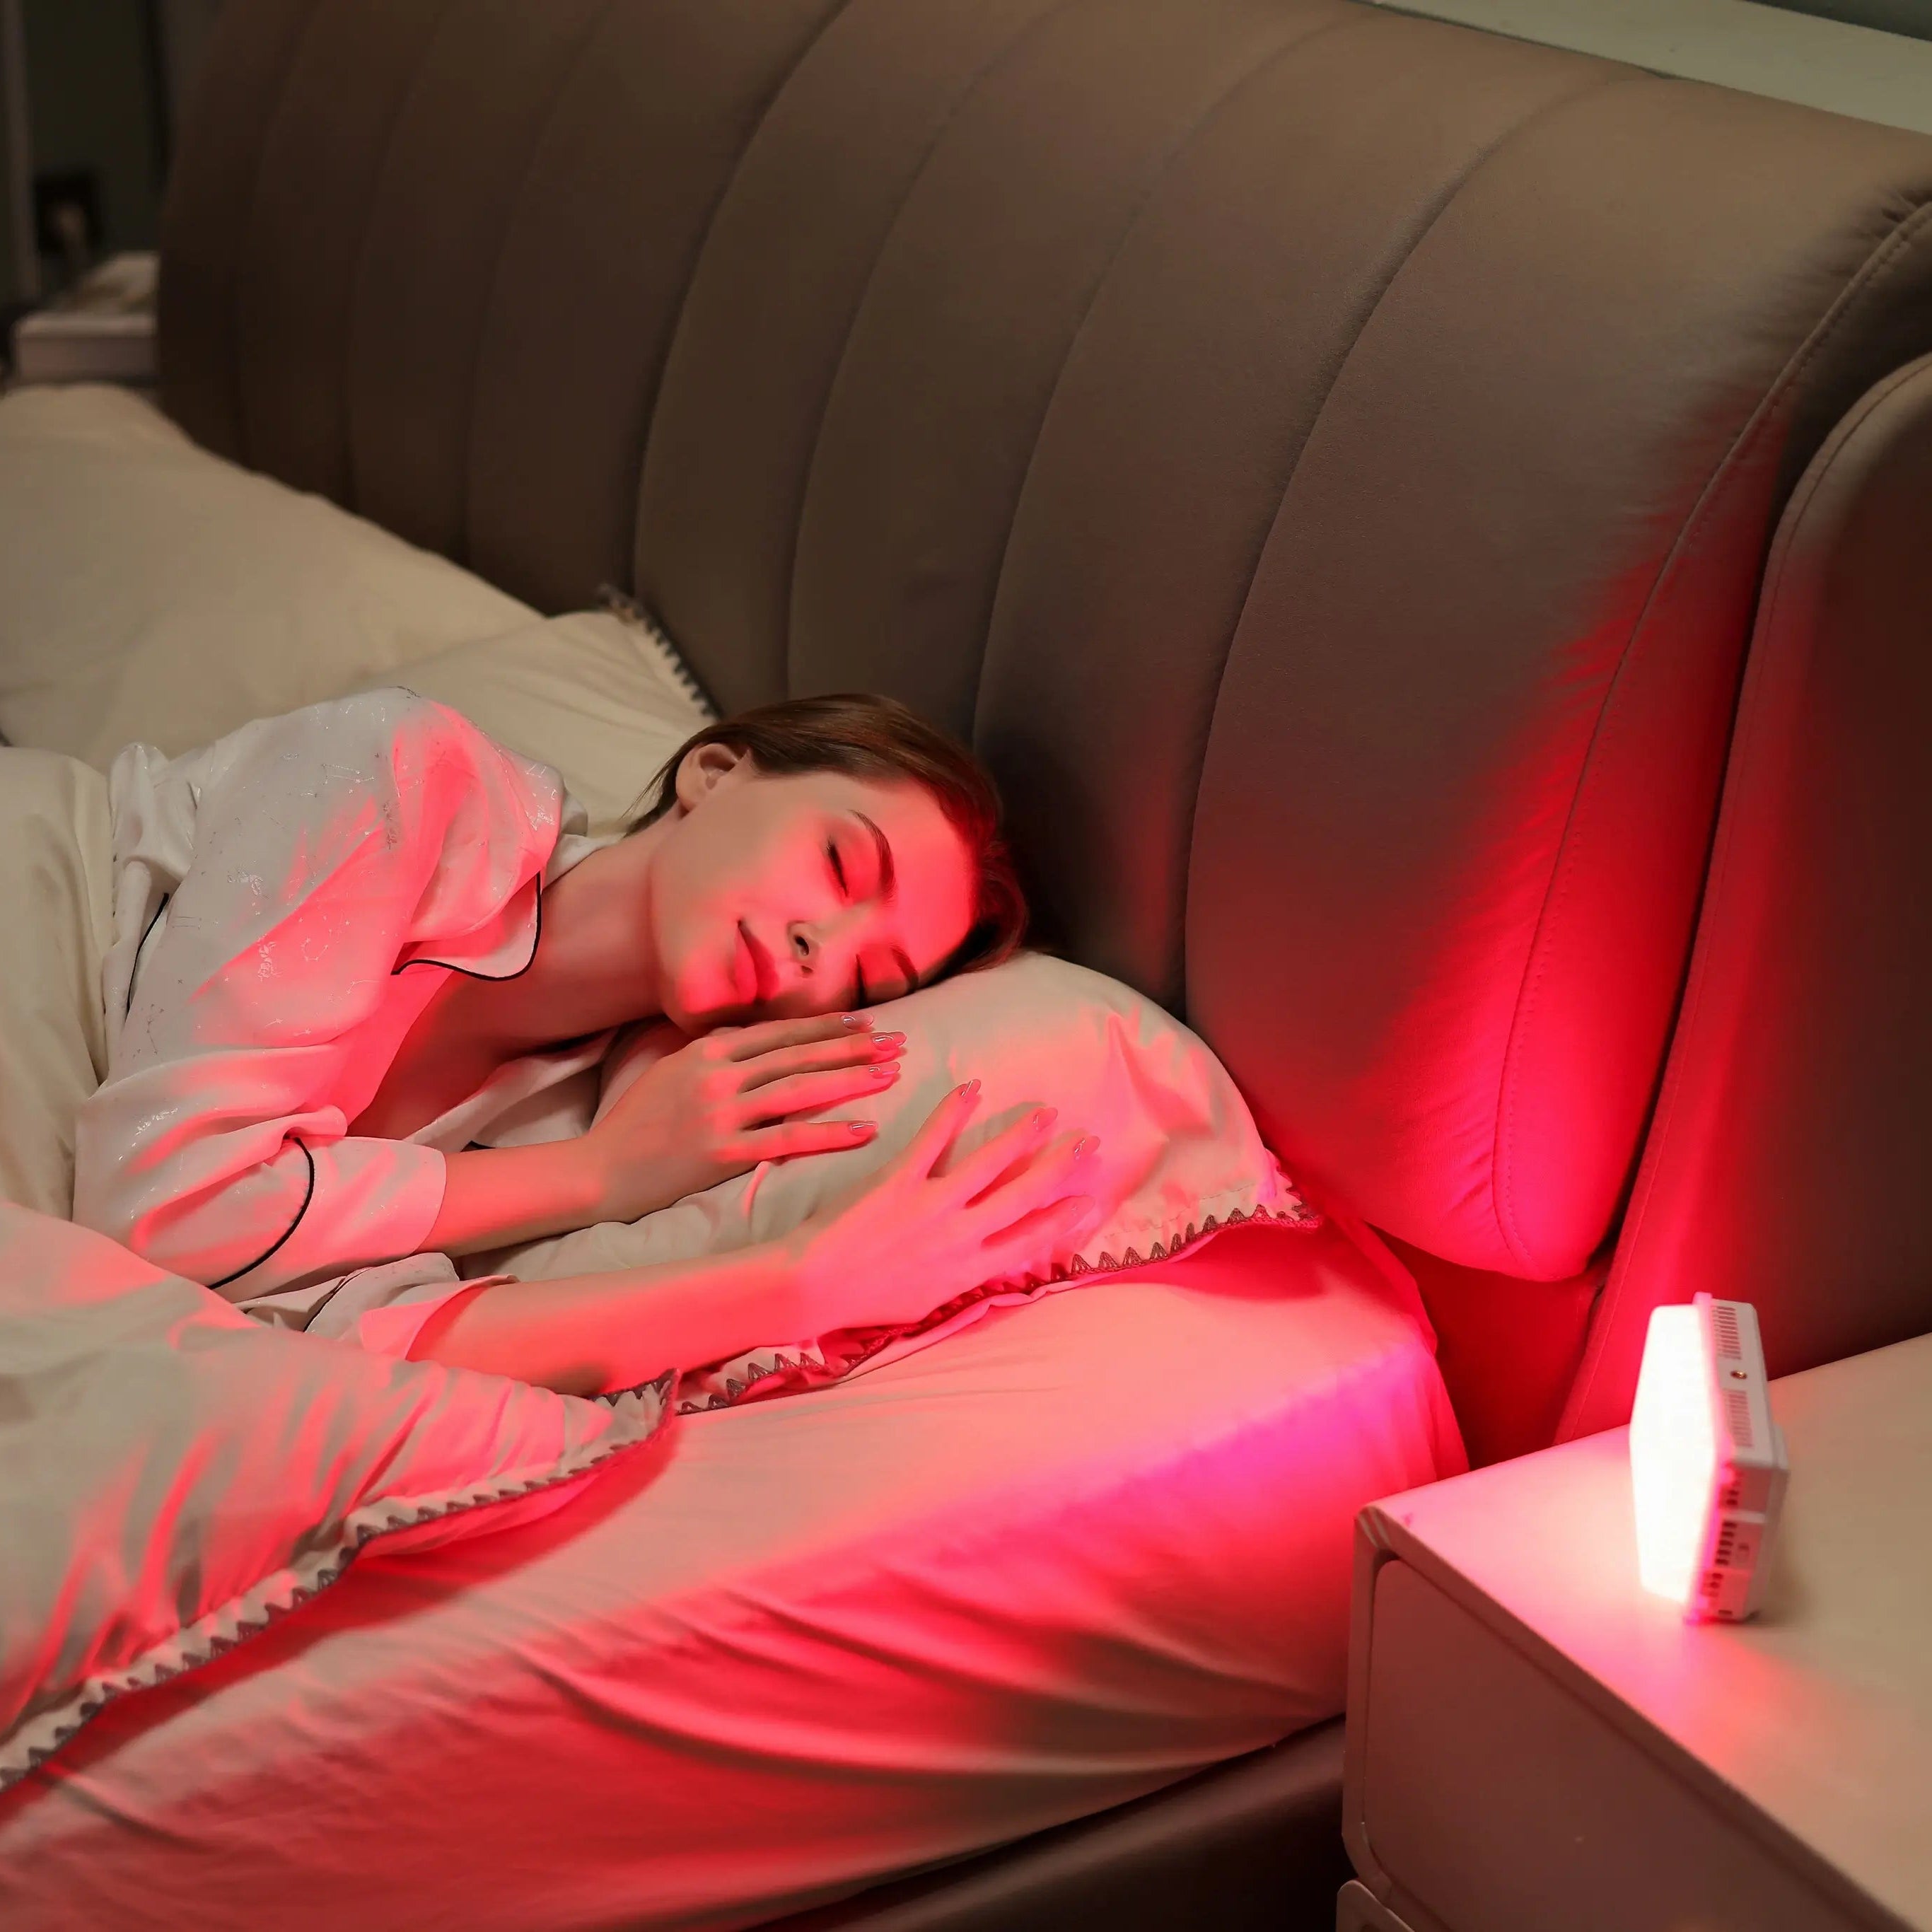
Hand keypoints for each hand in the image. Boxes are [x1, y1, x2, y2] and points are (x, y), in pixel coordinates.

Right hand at [583, 1013, 904, 1223]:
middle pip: (799, 1055)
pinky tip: (865, 1130)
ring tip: (891, 1074)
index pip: (780, 1033)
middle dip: (853, 1047)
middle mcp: (718, 1075)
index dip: (825, 1027)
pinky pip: (788, 1139)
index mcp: (706, 1051)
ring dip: (851, 1080)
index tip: (865, 1023)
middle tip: (897, 1042)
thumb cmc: (635, 1125)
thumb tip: (756, 1038)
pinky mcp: (722, 1153)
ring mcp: (720, 1113)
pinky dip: (831, 1133)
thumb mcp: (670, 1072)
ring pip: (801, 1090)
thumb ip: (714, 1054)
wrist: (598, 1170)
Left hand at [786, 1081, 1104, 1332]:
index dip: (1064, 1218)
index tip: (1090, 1198)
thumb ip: (959, 1279)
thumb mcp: (925, 1303)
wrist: (810, 1289)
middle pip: (1023, 1196)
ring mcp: (931, 1207)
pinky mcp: (899, 1182)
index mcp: (968, 1271)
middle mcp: (960, 1237)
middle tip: (1087, 1142)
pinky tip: (972, 1088)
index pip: (1030, 1240)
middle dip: (1060, 1168)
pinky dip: (953, 1111)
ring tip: (1045, 1112)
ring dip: (1022, 1135)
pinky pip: (933, 1140)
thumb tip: (985, 1262)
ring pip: (990, 1164)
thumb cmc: (863, 1301)